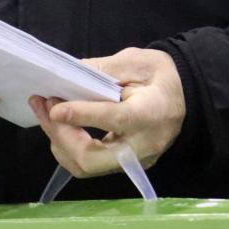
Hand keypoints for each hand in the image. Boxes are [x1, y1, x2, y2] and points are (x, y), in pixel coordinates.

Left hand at [28, 47, 185, 178]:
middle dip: (60, 135)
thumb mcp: (135, 62)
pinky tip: (58, 124)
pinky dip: (67, 147)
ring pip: (85, 167)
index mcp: (151, 114)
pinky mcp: (124, 165)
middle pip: (92, 159)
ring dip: (58, 141)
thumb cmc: (160, 76)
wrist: (184, 96)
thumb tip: (65, 77)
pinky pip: (89, 165)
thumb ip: (101, 70)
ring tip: (45, 112)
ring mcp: (133, 161)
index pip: (114, 120)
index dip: (82, 115)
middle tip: (44, 106)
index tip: (55, 108)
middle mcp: (143, 146)